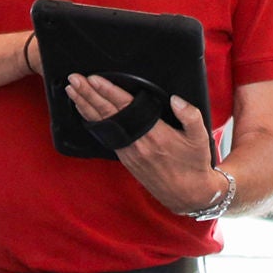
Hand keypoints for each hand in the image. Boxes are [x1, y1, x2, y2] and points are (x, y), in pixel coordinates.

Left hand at [65, 74, 218, 214]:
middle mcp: (136, 142)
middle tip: (74, 79)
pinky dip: (92, 121)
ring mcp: (128, 151)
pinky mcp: (125, 158)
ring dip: (85, 106)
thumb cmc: (194, 164)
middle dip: (88, 94)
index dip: (108, 91)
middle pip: (107, 113)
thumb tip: (176, 99)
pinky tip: (84, 112)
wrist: (187, 194)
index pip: (125, 106)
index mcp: (154, 134)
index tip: (94, 78)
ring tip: (71, 91)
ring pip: (102, 124)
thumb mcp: (200, 138)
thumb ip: (190, 115)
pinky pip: (105, 135)